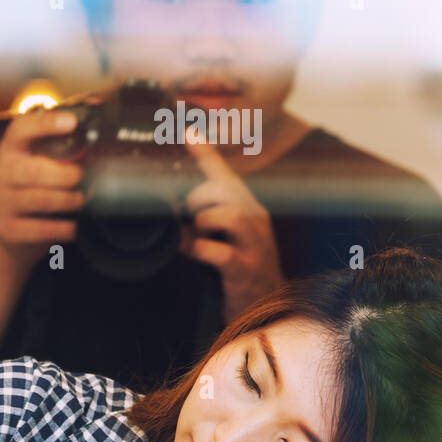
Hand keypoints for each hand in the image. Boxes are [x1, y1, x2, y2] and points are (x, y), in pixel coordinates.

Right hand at [0, 106, 88, 262]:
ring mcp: (3, 201)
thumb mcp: (45, 158)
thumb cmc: (38, 185)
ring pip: (43, 200)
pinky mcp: (8, 229)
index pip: (21, 129)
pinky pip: (42, 229)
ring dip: (71, 201)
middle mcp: (4, 172)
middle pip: (35, 171)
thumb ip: (68, 135)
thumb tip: (98, 105)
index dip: (45, 124)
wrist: (12, 229)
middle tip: (84, 178)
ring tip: (84, 200)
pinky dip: (65, 228)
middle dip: (68, 176)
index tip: (71, 122)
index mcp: (13, 147)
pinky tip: (76, 225)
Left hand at [181, 131, 284, 321]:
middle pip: (227, 191)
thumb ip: (203, 216)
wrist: (267, 309)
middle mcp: (256, 222)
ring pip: (230, 216)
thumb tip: (174, 204)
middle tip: (184, 216)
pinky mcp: (246, 271)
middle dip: (198, 198)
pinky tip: (190, 252)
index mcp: (248, 208)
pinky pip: (222, 254)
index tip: (188, 132)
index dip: (206, 152)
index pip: (225, 174)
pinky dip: (200, 250)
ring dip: (202, 222)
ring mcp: (255, 247)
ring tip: (191, 234)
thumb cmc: (241, 267)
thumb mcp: (225, 236)